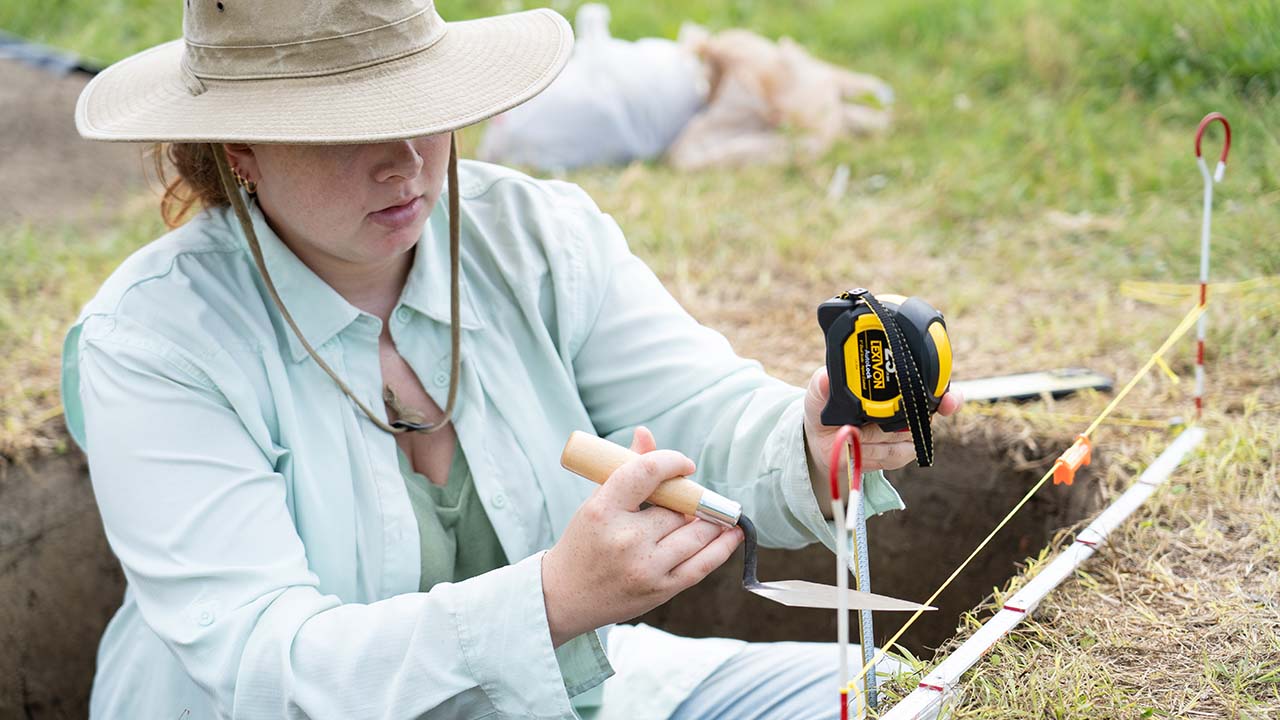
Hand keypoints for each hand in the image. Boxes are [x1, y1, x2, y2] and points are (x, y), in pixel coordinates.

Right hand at [541, 427, 743, 646]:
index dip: (671, 461)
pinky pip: (703, 564)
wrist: (565, 596)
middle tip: (692, 498)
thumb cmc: (584, 542)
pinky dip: (723, 546)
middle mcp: (625, 539)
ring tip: (716, 513)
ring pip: (696, 533)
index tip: (683, 464)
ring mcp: (645, 567)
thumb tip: (646, 434)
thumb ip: (626, 470)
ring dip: (711, 520)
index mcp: (603, 510)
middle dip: (689, 500)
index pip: (645, 472)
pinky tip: (733, 533)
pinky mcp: (661, 590)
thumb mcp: (596, 503)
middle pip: (677, 507)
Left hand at [802, 366, 962, 491]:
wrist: (821, 441)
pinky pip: (895, 456)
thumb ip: (822, 383)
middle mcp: (906, 408)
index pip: (933, 386)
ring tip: (855, 433)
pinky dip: (874, 453)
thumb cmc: (825, 407)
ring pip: (906, 439)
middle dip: (920, 419)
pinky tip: (859, 448)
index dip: (948, 395)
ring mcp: (904, 433)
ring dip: (879, 439)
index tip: (948, 401)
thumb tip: (825, 377)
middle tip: (900, 423)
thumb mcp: (819, 392)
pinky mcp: (896, 455)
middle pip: (926, 415)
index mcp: (895, 386)